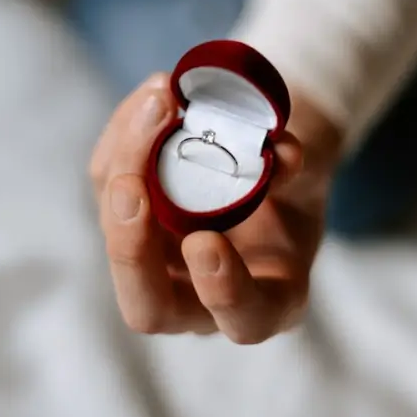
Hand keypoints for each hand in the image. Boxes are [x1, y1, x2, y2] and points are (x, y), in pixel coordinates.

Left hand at [90, 73, 341, 343]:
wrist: (263, 167)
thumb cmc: (292, 190)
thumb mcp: (307, 182)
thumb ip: (296, 171)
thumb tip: (282, 153)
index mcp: (262, 301)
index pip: (243, 321)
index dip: (223, 290)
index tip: (208, 240)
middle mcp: (199, 299)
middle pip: (148, 306)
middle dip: (129, 248)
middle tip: (130, 186)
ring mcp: (158, 264)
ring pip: (117, 235)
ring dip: (123, 166)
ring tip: (154, 104)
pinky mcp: (129, 220)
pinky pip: (109, 183)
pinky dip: (123, 137)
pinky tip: (150, 96)